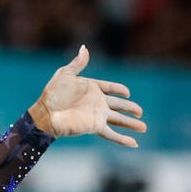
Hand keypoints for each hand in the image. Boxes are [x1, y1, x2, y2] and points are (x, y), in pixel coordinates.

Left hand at [30, 46, 145, 146]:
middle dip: (130, 109)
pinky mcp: (95, 126)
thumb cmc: (53, 94)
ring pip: (118, 120)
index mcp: (91, 88)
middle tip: (140, 112)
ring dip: (131, 124)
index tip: (127, 93)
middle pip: (118, 106)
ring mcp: (97, 115)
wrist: (46, 114)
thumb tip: (84, 48)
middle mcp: (96, 103)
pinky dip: (122, 139)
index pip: (109, 88)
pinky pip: (111, 134)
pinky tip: (134, 143)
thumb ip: (78, 63)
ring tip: (144, 127)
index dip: (118, 90)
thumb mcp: (65, 74)